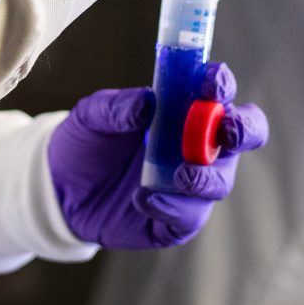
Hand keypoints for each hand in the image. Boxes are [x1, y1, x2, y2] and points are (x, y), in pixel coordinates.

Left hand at [49, 64, 267, 249]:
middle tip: (227, 131)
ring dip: (205, 177)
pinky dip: (172, 208)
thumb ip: (118, 107)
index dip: (222, 85)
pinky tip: (144, 198)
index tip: (210, 83)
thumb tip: (147, 102)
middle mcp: (199, 147)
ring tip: (178, 175)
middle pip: (244, 136)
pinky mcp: (176, 220)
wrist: (59, 190)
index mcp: (186, 111)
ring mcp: (191, 185)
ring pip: (220, 182)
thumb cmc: (87, 143)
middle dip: (243, 130)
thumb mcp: (93, 117)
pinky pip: (189, 217)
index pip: (220, 94)